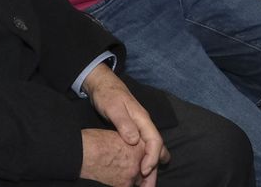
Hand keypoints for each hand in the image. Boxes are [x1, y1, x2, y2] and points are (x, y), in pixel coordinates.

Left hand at [81, 69, 168, 186]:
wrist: (102, 84)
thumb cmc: (107, 94)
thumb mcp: (113, 107)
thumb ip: (123, 123)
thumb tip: (134, 140)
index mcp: (143, 119)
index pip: (155, 140)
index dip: (152, 157)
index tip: (144, 170)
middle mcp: (144, 124)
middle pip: (157, 148)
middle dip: (155, 166)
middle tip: (149, 185)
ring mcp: (140, 128)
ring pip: (151, 149)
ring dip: (151, 165)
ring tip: (146, 182)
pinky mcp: (133, 131)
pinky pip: (143, 148)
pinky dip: (143, 159)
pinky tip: (138, 169)